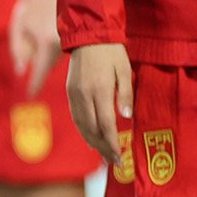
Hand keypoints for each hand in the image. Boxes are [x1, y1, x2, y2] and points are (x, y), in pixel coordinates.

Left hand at [10, 0, 61, 96]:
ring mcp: (70, 40)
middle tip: (32, 77)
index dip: (35, 85)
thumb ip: (18, 50)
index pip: (40, 72)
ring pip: (57, 59)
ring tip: (41, 51)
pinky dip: (56, 53)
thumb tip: (21, 70)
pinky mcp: (74, 35)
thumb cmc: (30, 8)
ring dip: (48, 61)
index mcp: (46, 44)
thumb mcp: (18, 29)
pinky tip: (50, 47)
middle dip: (40, 72)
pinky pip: (63, 51)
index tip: (31, 95)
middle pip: (49, 67)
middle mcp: (61, 45)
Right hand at [67, 42, 132, 167]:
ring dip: (91, 142)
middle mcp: (84, 95)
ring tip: (102, 154)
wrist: (87, 35)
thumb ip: (126, 94)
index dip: (112, 143)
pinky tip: (89, 138)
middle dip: (103, 148)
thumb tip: (126, 117)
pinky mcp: (69, 92)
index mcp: (100, 90)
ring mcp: (74, 94)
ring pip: (81, 125)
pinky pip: (75, 116)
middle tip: (113, 162)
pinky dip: (82, 130)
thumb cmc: (112, 52)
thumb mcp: (124, 70)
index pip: (106, 125)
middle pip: (92, 129)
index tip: (120, 157)